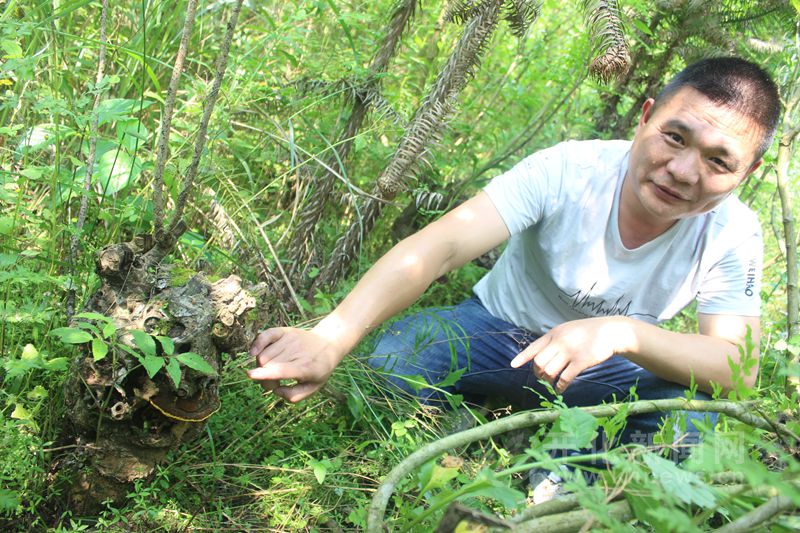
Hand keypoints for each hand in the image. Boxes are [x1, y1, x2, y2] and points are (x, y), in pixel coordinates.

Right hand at [247, 326, 342, 402]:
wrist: (329, 344)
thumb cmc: (319, 369)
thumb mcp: (314, 387)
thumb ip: (294, 396)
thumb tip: (276, 390)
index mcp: (306, 368)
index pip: (283, 370)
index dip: (266, 374)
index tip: (251, 375)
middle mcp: (297, 351)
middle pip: (267, 365)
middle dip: (264, 379)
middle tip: (275, 383)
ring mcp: (290, 340)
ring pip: (263, 355)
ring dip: (262, 367)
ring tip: (272, 371)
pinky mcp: (285, 331)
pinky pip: (264, 336)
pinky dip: (256, 344)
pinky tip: (254, 353)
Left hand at [509, 317, 634, 392]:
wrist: (610, 332)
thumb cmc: (587, 332)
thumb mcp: (567, 329)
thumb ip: (554, 340)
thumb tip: (541, 355)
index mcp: (554, 333)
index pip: (534, 347)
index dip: (522, 357)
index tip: (513, 365)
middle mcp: (559, 342)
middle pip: (539, 362)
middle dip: (538, 373)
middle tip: (542, 378)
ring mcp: (570, 352)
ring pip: (549, 371)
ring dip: (548, 381)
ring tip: (551, 384)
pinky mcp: (581, 362)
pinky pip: (565, 378)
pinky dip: (560, 387)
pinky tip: (560, 390)